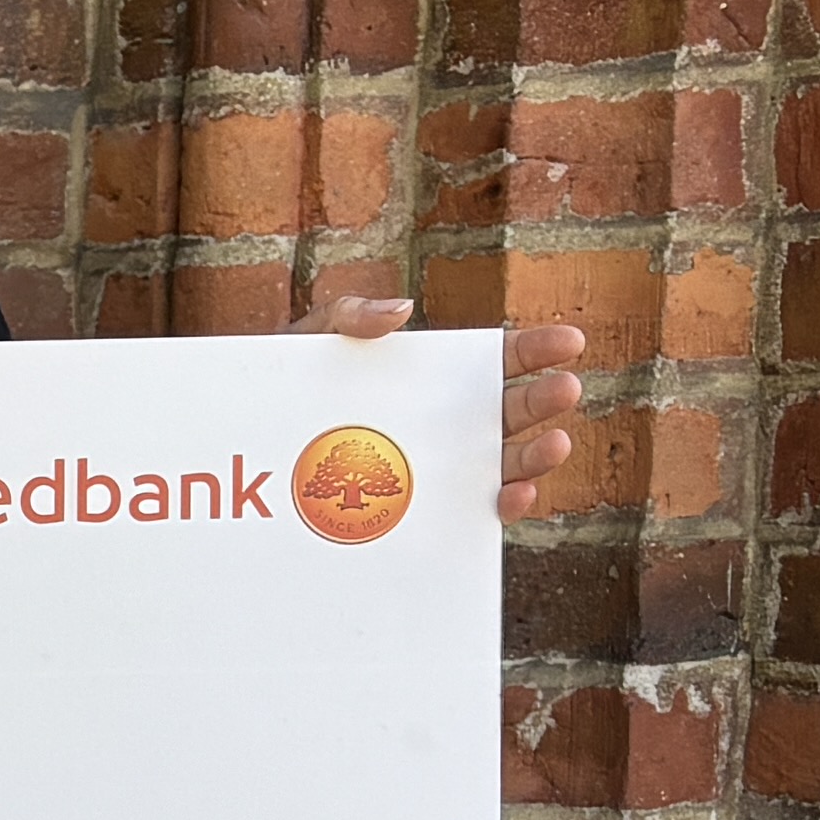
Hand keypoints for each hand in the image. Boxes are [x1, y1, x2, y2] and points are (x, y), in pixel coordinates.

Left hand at [292, 292, 590, 519]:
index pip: (499, 360)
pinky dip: (500, 503)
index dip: (536, 350)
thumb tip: (403, 310)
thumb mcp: (312, 338)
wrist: (250, 444)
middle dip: (544, 401)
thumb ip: (351, 314)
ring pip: (504, 463)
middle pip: (512, 411)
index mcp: (437, 376)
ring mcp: (441, 467)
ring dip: (535, 457)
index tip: (568, 340)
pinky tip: (510, 494)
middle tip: (564, 389)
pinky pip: (472, 509)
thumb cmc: (291, 383)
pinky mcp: (423, 508)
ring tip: (552, 444)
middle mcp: (450, 422)